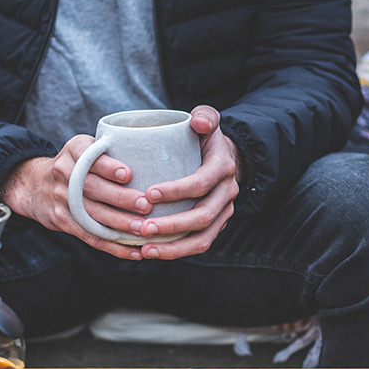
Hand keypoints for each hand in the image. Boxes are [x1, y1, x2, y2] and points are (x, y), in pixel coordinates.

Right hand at [1, 136, 149, 259]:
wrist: (35, 185)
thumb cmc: (76, 164)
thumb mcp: (85, 147)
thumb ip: (109, 151)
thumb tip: (152, 158)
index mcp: (74, 151)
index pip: (89, 157)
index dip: (108, 167)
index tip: (128, 174)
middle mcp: (65, 174)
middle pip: (93, 188)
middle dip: (120, 198)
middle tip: (145, 205)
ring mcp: (62, 199)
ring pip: (92, 214)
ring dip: (119, 224)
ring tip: (143, 229)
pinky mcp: (64, 221)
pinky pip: (90, 236)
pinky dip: (114, 246)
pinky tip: (134, 252)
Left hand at [134, 105, 240, 259]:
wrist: (223, 157)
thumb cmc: (204, 138)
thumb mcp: (208, 120)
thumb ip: (205, 116)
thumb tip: (197, 123)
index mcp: (223, 168)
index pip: (201, 183)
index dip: (177, 190)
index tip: (148, 193)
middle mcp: (227, 193)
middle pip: (203, 216)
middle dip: (172, 225)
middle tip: (141, 227)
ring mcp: (223, 212)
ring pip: (203, 238)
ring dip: (173, 247)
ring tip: (144, 248)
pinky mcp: (215, 226)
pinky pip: (198, 244)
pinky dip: (175, 251)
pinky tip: (150, 252)